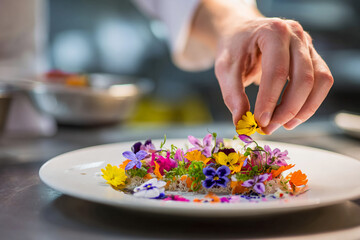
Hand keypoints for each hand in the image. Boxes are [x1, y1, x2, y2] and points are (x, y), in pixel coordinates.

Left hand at [192, 0, 333, 133]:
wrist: (242, 32)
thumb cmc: (234, 48)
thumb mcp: (225, 69)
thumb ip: (233, 95)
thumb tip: (241, 124)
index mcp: (272, 31)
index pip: (277, 71)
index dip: (270, 100)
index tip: (260, 122)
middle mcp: (295, 34)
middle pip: (304, 78)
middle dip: (287, 109)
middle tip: (269, 128)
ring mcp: (308, 44)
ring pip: (320, 81)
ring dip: (304, 109)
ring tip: (283, 125)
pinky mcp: (313, 56)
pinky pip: (322, 82)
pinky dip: (310, 103)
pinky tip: (292, 116)